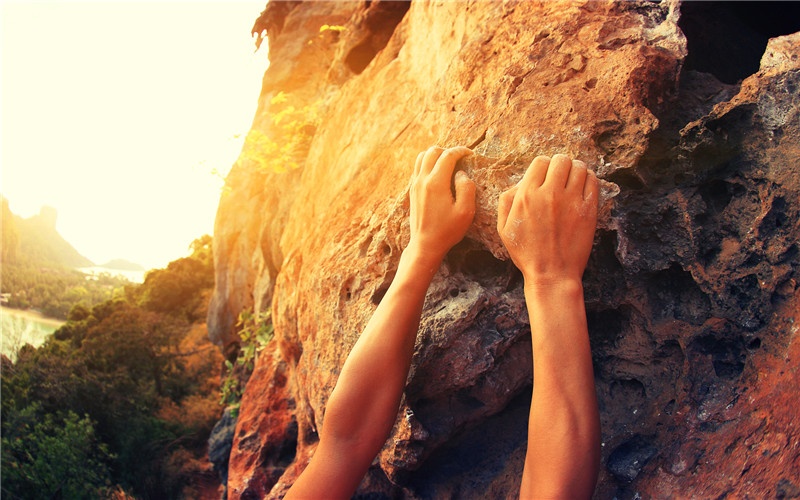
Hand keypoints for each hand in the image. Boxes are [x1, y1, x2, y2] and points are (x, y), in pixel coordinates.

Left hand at [408, 146, 475, 262]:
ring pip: (422, 157)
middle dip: (448, 151)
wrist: (425, 244)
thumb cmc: (447, 230)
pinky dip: (428, 164)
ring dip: (436, 155)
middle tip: (460, 159)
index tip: (470, 154)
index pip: (448, 155)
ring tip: (448, 164)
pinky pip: (418, 168)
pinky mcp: (412, 190)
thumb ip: (466, 188)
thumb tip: (461, 173)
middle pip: (432, 151)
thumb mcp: (465, 211)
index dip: (461, 151)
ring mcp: (415, 185)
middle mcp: (422, 180)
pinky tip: (438, 174)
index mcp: (436, 183)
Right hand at [497, 154, 597, 285]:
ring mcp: (571, 201)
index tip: (545, 176)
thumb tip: (520, 183)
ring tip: (573, 179)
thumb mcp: (503, 228)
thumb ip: (506, 200)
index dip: (543, 166)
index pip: (540, 161)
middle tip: (560, 176)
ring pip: (579, 167)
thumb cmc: (526, 253)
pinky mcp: (588, 210)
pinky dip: (589, 179)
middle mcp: (549, 194)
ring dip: (576, 169)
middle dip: (560, 165)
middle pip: (561, 160)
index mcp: (527, 196)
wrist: (552, 274)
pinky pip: (593, 181)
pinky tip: (583, 187)